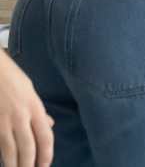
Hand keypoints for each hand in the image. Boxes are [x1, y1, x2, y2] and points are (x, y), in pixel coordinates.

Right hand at [0, 51, 52, 166]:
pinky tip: (3, 161)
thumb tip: (48, 124)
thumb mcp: (31, 91)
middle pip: (28, 147)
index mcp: (34, 108)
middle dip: (29, 164)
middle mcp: (20, 117)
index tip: (45, 165)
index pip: (45, 136)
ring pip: (9, 149)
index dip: (46, 153)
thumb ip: (38, 111)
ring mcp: (3, 121)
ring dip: (13, 164)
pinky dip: (1, 153)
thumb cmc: (11, 78)